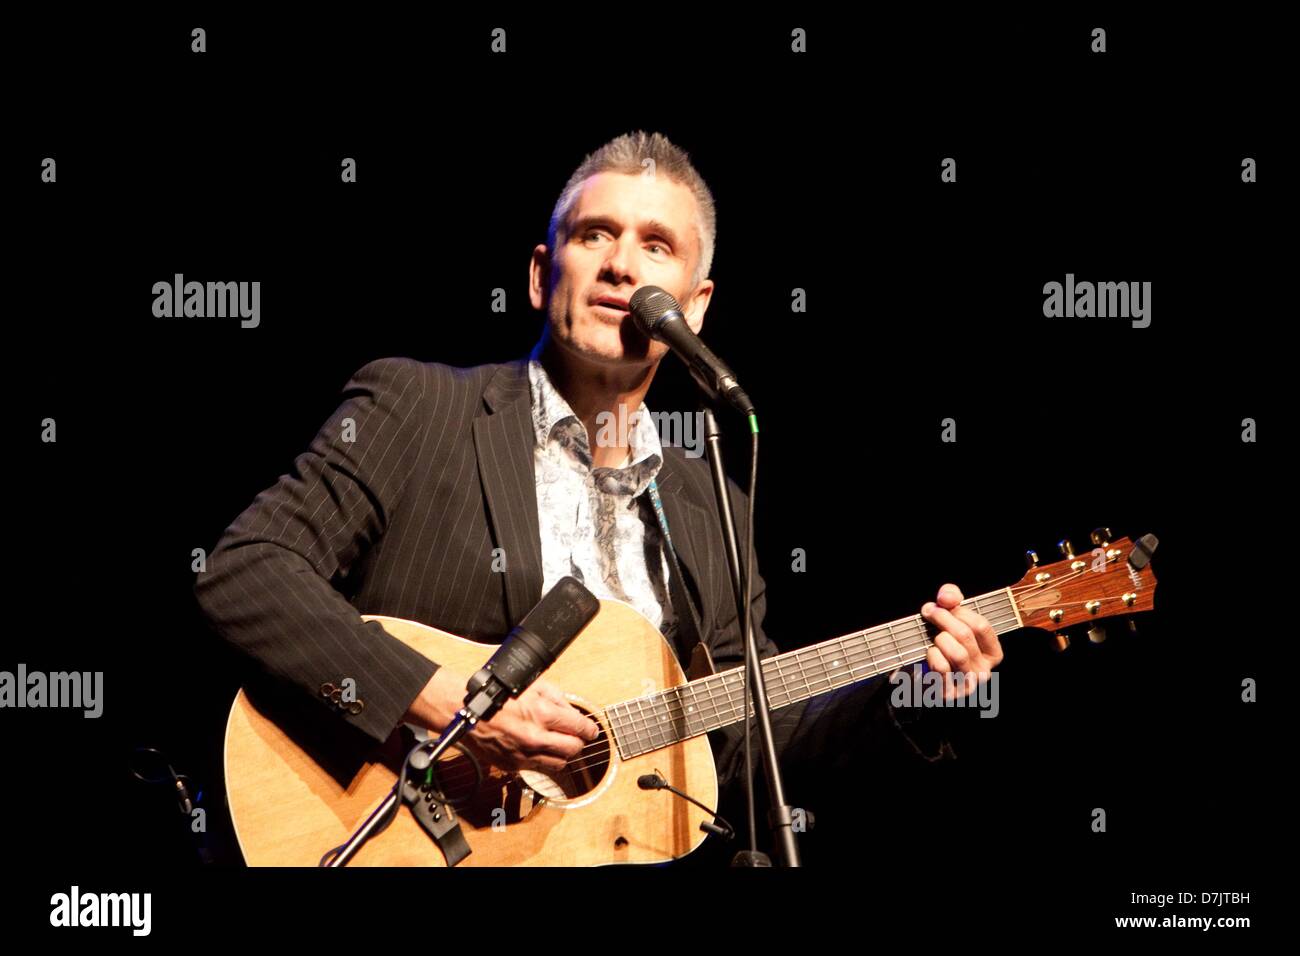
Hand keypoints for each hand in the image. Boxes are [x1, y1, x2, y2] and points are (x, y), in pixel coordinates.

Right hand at [408, 668, 599, 773]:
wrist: (468, 713)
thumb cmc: (499, 696)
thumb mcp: (533, 686)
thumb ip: (557, 698)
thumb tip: (572, 712)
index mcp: (542, 714)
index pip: (580, 728)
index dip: (590, 729)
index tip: (591, 730)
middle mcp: (536, 738)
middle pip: (574, 750)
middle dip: (578, 742)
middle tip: (576, 736)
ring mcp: (525, 754)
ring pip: (560, 763)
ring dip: (563, 753)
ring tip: (558, 742)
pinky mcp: (514, 765)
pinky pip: (539, 768)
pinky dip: (544, 759)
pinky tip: (539, 748)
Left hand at [919, 583, 1003, 700]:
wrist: (928, 678)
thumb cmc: (944, 644)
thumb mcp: (952, 617)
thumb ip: (952, 598)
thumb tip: (947, 597)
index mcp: (993, 653)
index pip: (981, 626)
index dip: (959, 611)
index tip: (941, 604)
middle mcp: (984, 670)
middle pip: (966, 636)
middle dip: (943, 619)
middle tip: (929, 612)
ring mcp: (968, 684)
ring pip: (957, 653)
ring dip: (939, 638)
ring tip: (934, 636)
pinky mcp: (950, 693)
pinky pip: (942, 668)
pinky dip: (932, 655)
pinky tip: (931, 652)